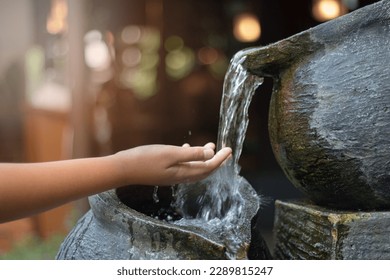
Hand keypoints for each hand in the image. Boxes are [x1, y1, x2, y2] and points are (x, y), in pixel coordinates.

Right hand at [114, 143, 231, 185]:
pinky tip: (185, 148)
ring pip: (194, 168)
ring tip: (209, 147)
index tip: (230, 150)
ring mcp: (171, 175)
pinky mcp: (164, 171)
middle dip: (216, 161)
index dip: (221, 159)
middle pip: (204, 170)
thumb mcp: (170, 154)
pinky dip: (189, 157)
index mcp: (183, 173)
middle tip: (225, 151)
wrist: (123, 169)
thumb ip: (191, 154)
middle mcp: (179, 177)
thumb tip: (210, 155)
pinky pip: (182, 166)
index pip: (208, 168)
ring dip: (203, 158)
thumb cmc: (145, 159)